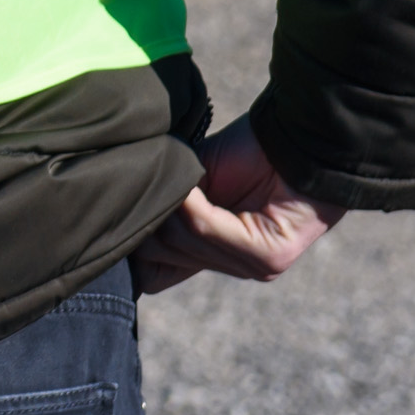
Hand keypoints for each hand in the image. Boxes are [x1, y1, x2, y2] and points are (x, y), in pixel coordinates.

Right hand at [130, 119, 340, 296]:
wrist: (300, 138)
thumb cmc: (250, 152)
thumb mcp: (192, 183)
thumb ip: (163, 206)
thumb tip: (115, 226)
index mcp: (209, 252)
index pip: (152, 277)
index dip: (130, 252)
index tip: (113, 219)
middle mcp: (231, 266)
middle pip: (158, 256)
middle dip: (150, 218)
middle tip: (155, 185)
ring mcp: (253, 267)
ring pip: (181, 241)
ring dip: (175, 203)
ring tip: (183, 177)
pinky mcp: (268, 256)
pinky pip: (208, 230)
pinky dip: (195, 203)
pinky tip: (198, 183)